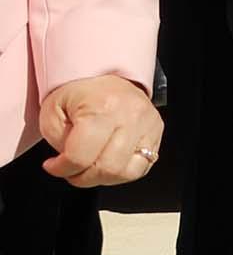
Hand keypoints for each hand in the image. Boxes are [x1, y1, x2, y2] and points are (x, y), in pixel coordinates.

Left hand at [38, 75, 162, 187]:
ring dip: (102, 178)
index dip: (62, 169)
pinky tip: (108, 163)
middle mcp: (130, 115)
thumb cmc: (79, 92)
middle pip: (107, 168)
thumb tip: (69, 164)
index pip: (81, 156)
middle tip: (71, 170)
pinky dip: (121, 173)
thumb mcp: (53, 111)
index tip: (54, 166)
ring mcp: (148, 124)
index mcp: (102, 107)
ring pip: (126, 172)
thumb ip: (59, 142)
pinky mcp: (157, 131)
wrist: (106, 76)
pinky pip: (142, 167)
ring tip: (89, 168)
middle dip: (82, 177)